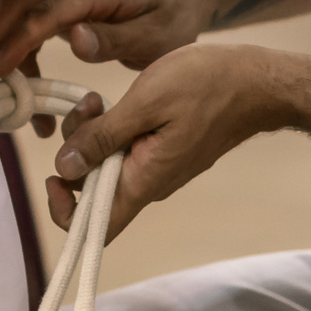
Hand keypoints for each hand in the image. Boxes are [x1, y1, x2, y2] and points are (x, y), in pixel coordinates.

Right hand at [0, 0, 211, 80]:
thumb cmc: (171, 17)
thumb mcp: (157, 36)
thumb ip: (116, 39)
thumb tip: (74, 39)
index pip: (44, 13)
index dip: (17, 42)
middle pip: (16, 4)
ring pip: (14, 11)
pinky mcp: (56, 0)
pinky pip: (25, 20)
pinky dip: (16, 52)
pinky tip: (23, 86)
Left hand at [41, 42, 282, 239]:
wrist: (257, 81)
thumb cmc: (206, 85)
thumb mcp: (146, 102)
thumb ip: (103, 137)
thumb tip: (63, 168)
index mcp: (145, 180)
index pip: (97, 228)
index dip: (66, 213)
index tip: (54, 175)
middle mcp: (149, 183)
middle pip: (93, 191)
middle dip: (75, 154)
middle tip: (83, 109)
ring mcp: (158, 167)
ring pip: (106, 166)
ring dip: (91, 135)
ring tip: (96, 98)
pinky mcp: (163, 150)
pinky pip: (124, 151)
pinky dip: (110, 129)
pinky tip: (111, 101)